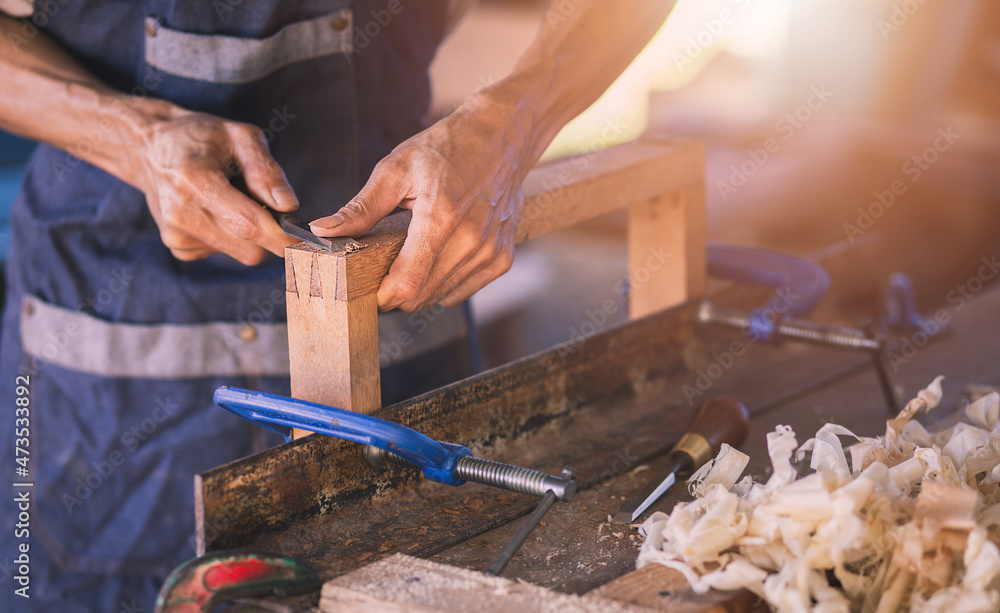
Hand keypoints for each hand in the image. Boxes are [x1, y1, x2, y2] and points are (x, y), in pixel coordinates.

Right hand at [134, 111, 299, 264]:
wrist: (148, 147)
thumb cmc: (200, 136)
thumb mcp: (239, 136)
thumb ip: (266, 170)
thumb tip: (289, 207)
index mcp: (195, 180)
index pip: (248, 224)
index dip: (282, 237)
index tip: (305, 240)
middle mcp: (180, 213)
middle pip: (249, 248)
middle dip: (270, 234)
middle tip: (269, 205)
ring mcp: (175, 234)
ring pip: (240, 253)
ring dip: (249, 233)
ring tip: (233, 199)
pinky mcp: (177, 246)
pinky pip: (224, 252)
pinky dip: (230, 236)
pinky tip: (217, 210)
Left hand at [310, 97, 528, 311]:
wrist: (501, 137)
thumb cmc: (447, 148)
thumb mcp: (396, 170)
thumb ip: (361, 208)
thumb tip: (322, 230)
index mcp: (440, 218)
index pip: (407, 284)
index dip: (383, 295)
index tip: (370, 288)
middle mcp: (470, 240)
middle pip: (422, 296)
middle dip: (398, 291)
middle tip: (388, 266)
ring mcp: (489, 251)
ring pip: (443, 297)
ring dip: (422, 288)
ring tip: (415, 256)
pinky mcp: (502, 258)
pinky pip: (464, 291)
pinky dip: (446, 284)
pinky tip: (440, 257)